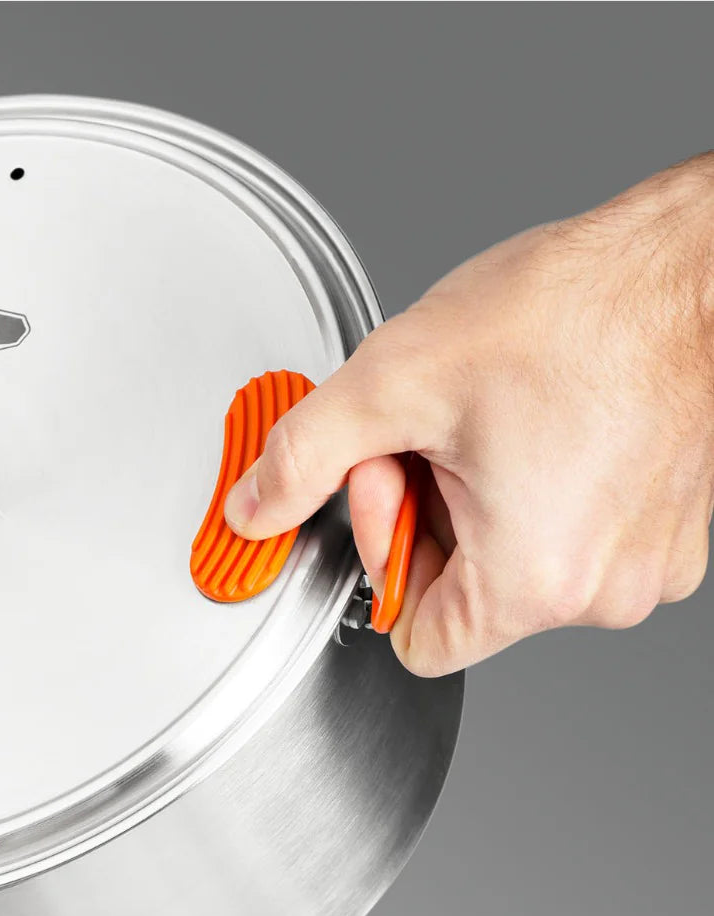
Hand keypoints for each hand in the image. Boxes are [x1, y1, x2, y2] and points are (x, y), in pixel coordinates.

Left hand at [225, 156, 713, 675]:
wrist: (689, 266)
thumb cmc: (573, 315)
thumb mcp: (391, 383)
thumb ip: (301, 460)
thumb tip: (251, 511)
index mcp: (534, 581)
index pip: (415, 643)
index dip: (381, 559)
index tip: (389, 482)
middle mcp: (603, 593)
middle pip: (461, 594)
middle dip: (425, 511)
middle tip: (431, 429)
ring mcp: (647, 562)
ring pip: (515, 559)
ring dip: (480, 494)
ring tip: (491, 413)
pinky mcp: (670, 528)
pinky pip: (572, 532)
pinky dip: (538, 484)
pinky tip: (537, 416)